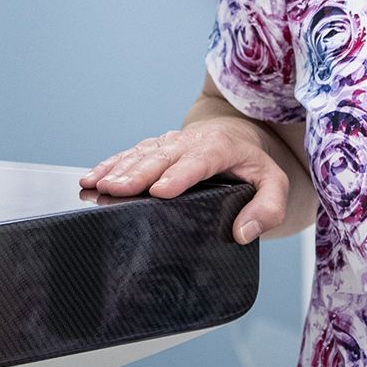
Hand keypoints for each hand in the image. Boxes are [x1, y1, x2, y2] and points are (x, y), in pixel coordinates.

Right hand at [79, 119, 288, 244]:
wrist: (239, 134)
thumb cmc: (254, 165)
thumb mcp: (275, 184)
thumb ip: (268, 208)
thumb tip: (244, 232)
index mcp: (220, 148)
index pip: (199, 161)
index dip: (180, 176)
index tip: (160, 192)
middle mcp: (190, 142)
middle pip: (163, 157)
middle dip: (138, 174)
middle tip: (117, 191)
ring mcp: (170, 143)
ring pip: (141, 154)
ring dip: (118, 169)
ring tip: (97, 186)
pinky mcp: (155, 148)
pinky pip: (129, 154)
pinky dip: (109, 165)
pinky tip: (91, 179)